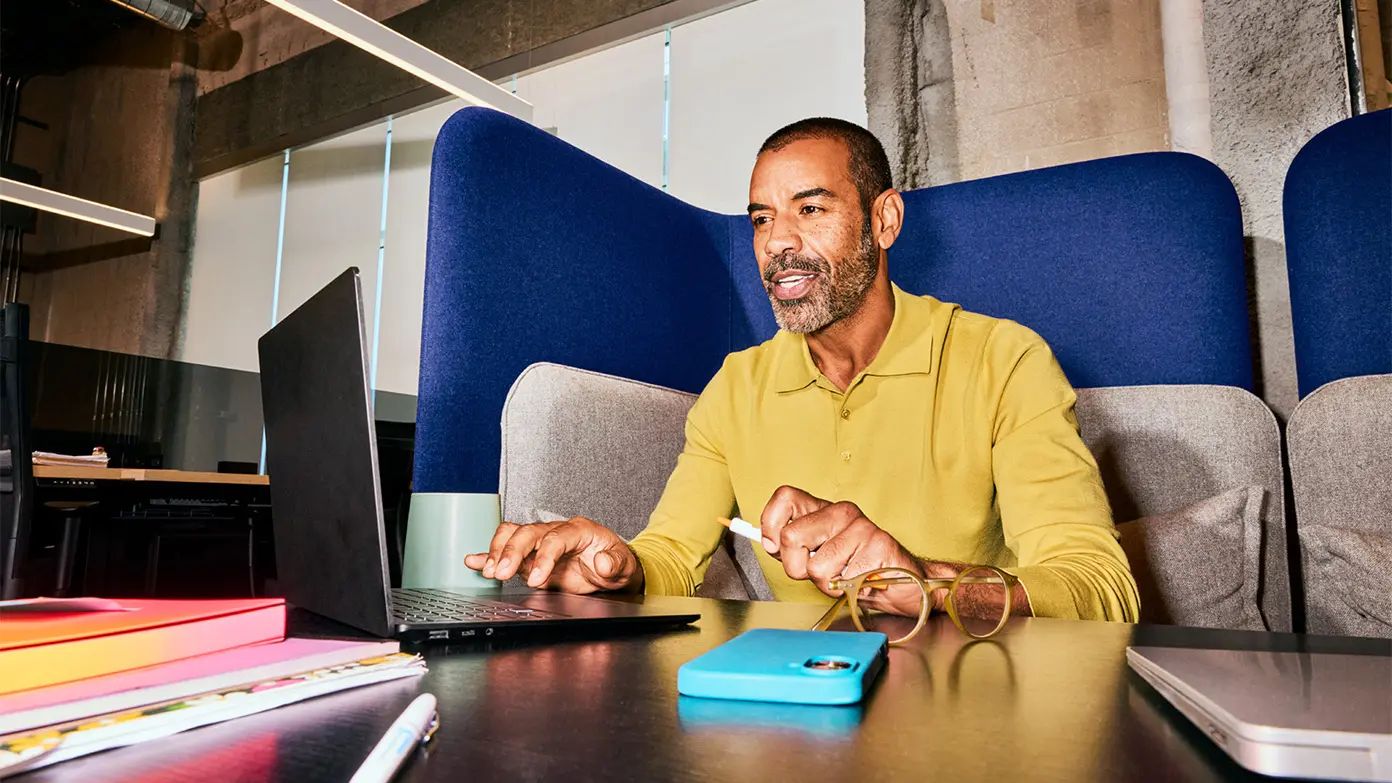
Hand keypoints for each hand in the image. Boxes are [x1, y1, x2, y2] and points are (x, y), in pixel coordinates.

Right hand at [463, 517, 642, 593]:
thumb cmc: (616, 563)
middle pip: (528, 532)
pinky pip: (506, 549)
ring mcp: (541, 543)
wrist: (612, 568)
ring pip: (513, 534)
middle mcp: (556, 532)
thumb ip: (614, 564)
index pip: (556, 538)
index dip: (544, 557)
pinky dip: (488, 555)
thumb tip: (603, 562)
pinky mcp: (531, 556)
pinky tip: (474, 560)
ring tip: (488, 570)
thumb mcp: (623, 566)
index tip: (536, 579)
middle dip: (512, 551)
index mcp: (579, 530)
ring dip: (498, 550)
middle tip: (500, 573)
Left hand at [759, 486, 923, 604]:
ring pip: (815, 567)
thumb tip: (768, 541)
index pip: (784, 497)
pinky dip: (847, 590)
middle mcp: (842, 511)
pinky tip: (861, 581)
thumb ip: (790, 548)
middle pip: (791, 536)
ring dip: (826, 583)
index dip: (771, 525)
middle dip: (797, 567)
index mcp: (824, 509)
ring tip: (845, 577)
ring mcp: (861, 527)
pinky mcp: (879, 546)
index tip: (778, 547)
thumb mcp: (817, 556)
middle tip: (820, 571)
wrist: (905, 582)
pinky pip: (842, 580)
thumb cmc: (858, 570)